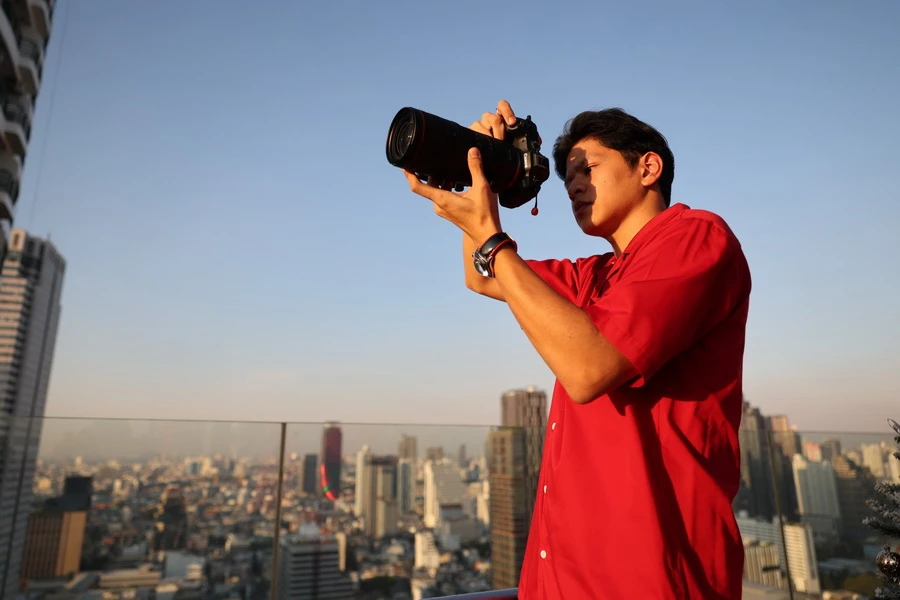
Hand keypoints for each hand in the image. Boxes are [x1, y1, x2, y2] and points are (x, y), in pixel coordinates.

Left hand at [404, 100, 518, 245]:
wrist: (487, 236)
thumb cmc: (484, 215)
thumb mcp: (481, 188)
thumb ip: (476, 168)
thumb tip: (472, 151)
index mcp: (441, 199)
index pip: (417, 186)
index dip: (409, 174)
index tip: (405, 164)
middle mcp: (439, 205)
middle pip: (428, 185)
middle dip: (431, 172)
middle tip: (437, 158)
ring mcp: (443, 210)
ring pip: (436, 190)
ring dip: (441, 180)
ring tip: (450, 168)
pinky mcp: (449, 212)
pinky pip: (442, 196)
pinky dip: (446, 187)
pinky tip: (457, 181)